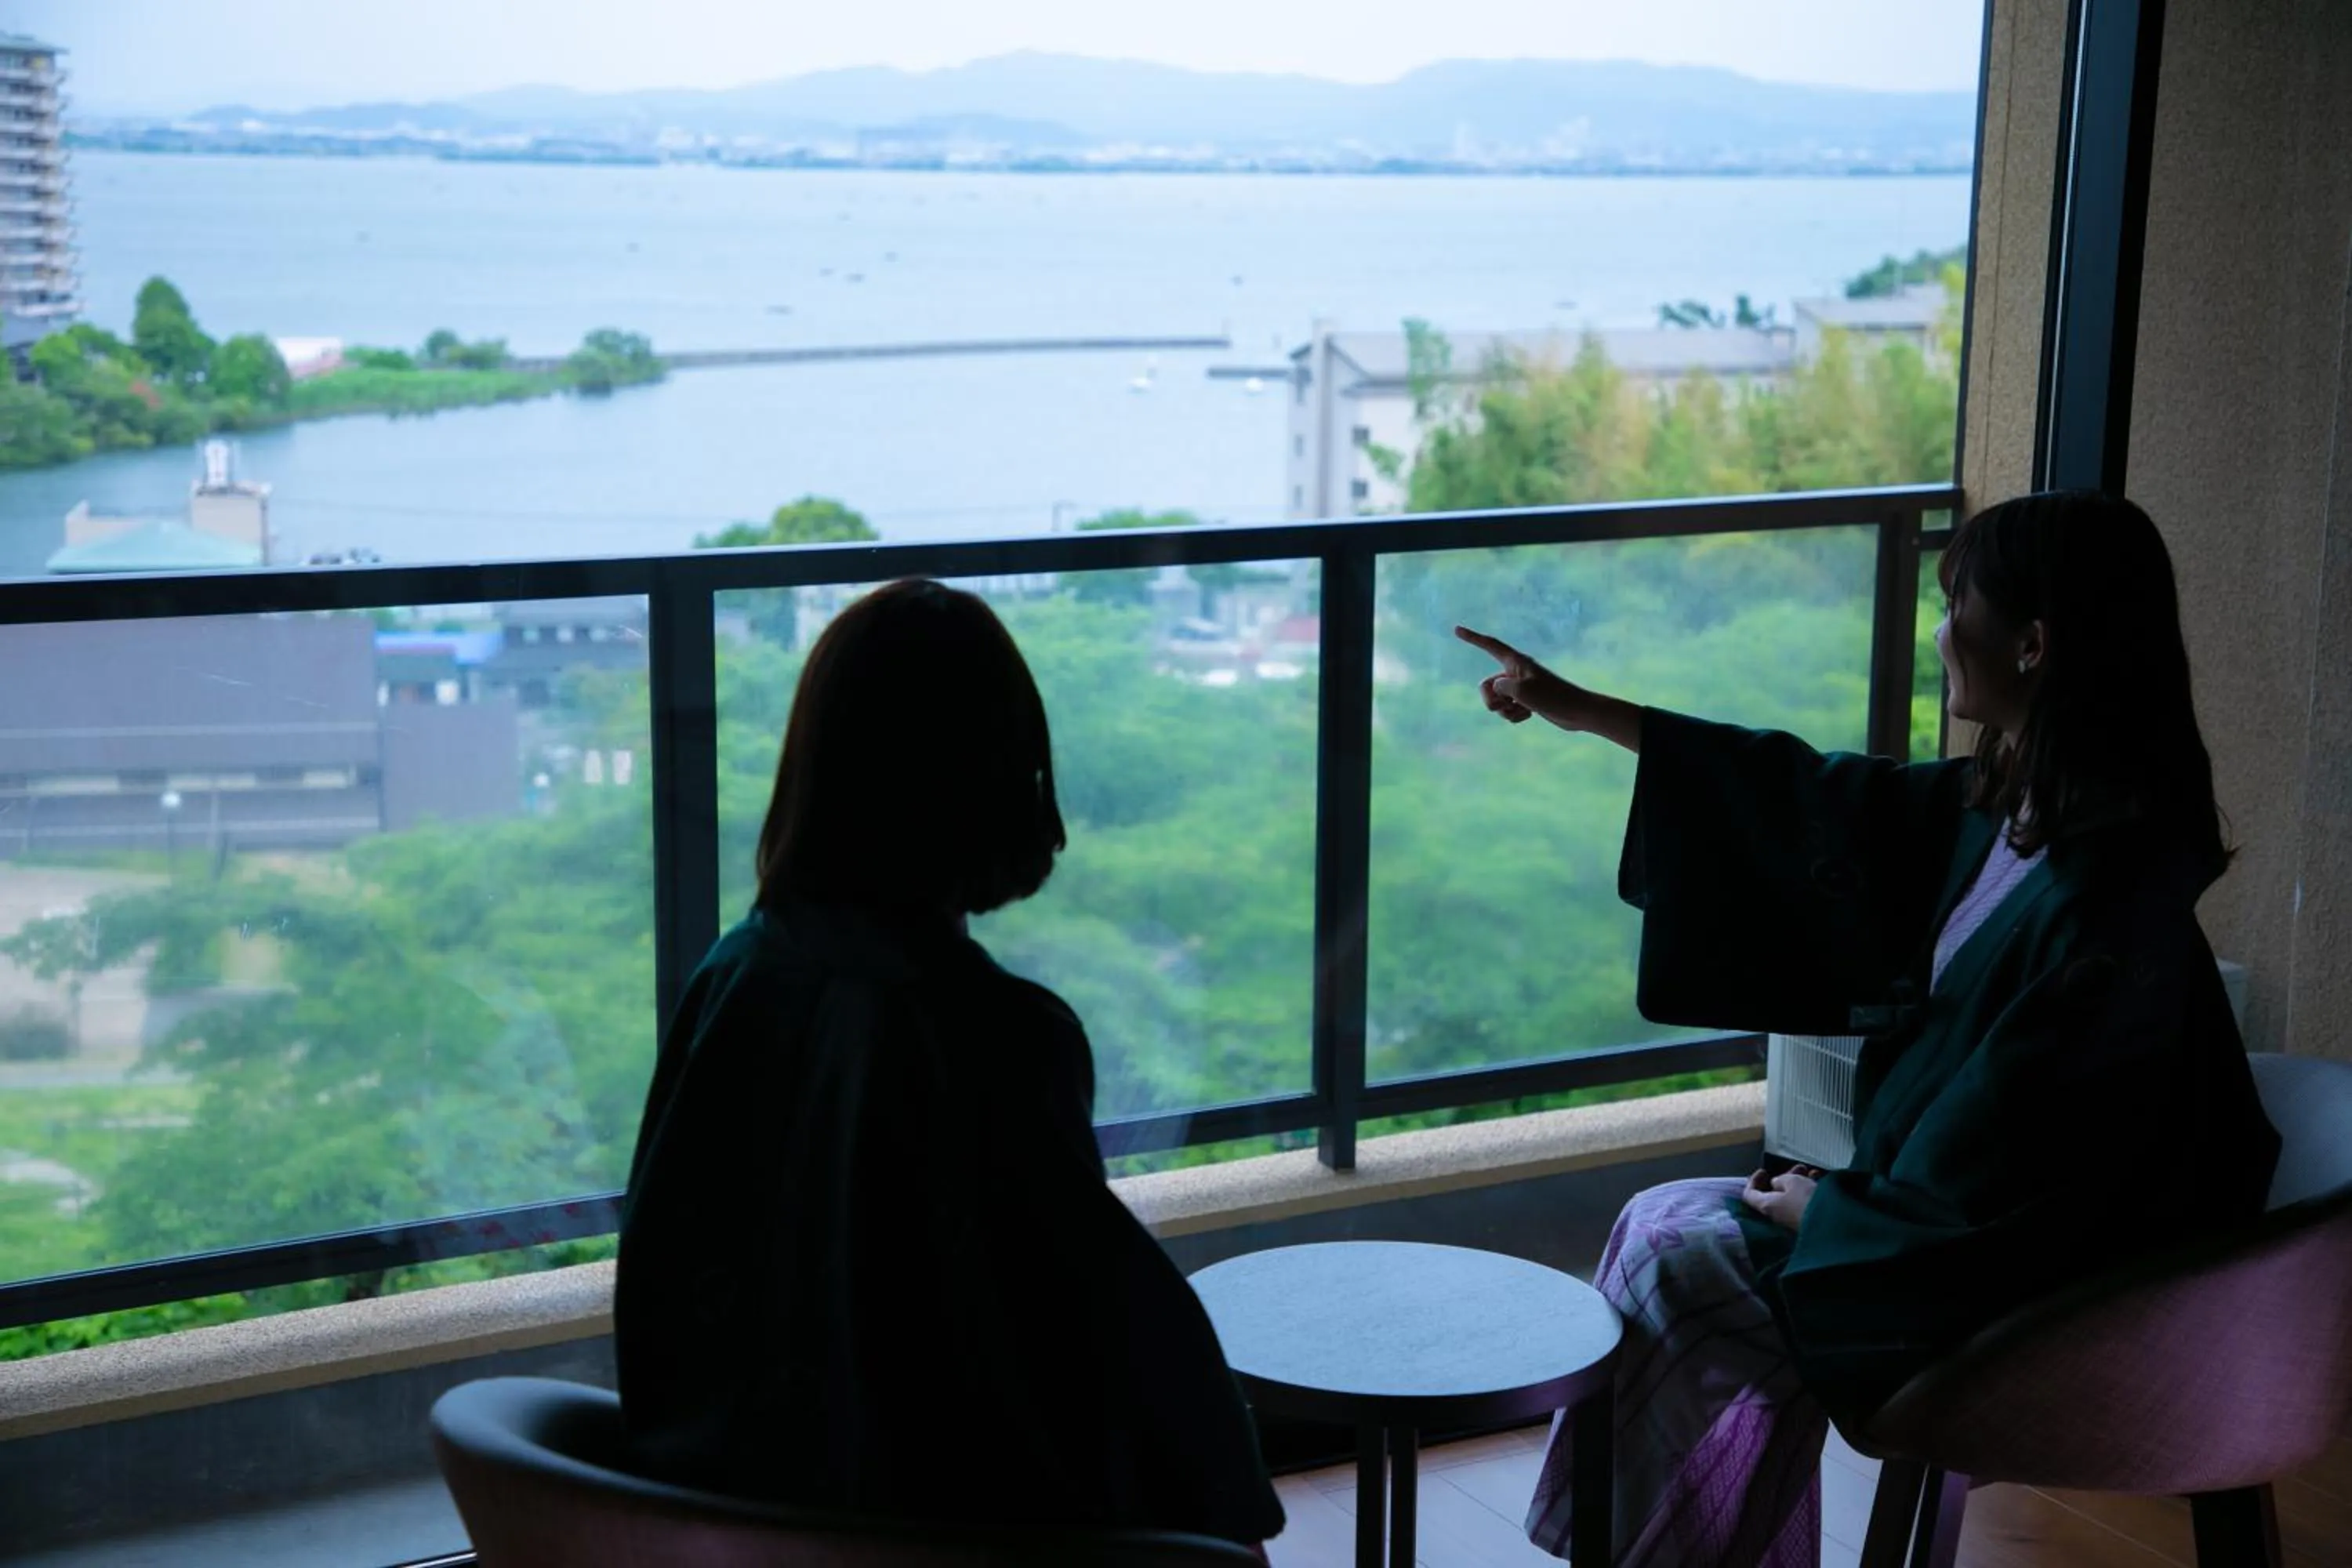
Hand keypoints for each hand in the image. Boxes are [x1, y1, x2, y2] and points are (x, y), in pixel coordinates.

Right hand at [1452, 625, 1591, 731]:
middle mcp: (1516, 672)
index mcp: (1516, 661)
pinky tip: (1529, 716)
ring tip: (1522, 711)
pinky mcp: (1526, 701)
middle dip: (1490, 700)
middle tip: (1505, 705)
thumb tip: (1497, 688)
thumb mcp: (1522, 691)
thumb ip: (1501, 687)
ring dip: (1504, 711)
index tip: (1457, 630)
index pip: (1489, 645)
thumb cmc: (1553, 698)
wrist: (1577, 711)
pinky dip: (1514, 716)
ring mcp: (1520, 687)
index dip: (1472, 638)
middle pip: (1486, 685)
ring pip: (1496, 701)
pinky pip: (1507, 710)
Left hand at [1740, 1168, 1817, 1230]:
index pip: (1749, 1195)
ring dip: (1800, 1182)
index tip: (1765, 1171)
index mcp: (1767, 1205)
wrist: (1832, 1226)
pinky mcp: (1806, 1222)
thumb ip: (1781, 1180)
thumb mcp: (1793, 1182)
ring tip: (1813, 1172)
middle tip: (1800, 1167)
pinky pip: (1803, 1204)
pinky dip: (1809, 1191)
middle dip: (1786, 1177)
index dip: (1754, 1181)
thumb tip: (1775, 1184)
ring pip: (1791, 1197)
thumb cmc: (1806, 1199)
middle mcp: (1776, 1215)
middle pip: (1774, 1194)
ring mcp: (1791, 1220)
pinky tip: (1820, 1182)